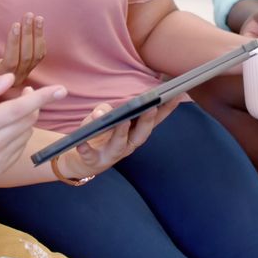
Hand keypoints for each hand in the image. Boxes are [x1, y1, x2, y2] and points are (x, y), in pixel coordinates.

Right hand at [0, 13, 45, 85]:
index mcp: (0, 79)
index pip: (11, 61)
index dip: (14, 43)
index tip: (15, 25)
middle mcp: (15, 78)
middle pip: (27, 57)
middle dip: (28, 34)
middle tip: (28, 16)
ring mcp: (24, 74)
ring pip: (36, 56)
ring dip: (38, 36)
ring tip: (38, 18)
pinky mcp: (29, 69)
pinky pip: (39, 56)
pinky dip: (41, 40)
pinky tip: (39, 26)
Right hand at [0, 74, 66, 181]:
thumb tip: (11, 79)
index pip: (20, 109)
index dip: (42, 98)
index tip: (61, 89)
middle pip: (27, 120)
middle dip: (32, 104)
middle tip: (23, 93)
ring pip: (27, 133)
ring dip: (25, 119)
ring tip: (6, 113)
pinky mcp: (0, 168)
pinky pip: (20, 146)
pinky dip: (19, 134)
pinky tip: (2, 131)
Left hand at [55, 100, 179, 179]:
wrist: (81, 161)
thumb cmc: (97, 135)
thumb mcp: (103, 119)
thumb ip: (105, 111)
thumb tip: (104, 111)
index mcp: (134, 133)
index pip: (154, 120)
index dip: (166, 109)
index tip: (176, 95)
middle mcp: (127, 145)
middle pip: (141, 134)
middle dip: (147, 121)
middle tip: (151, 107)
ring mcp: (111, 155)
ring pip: (119, 145)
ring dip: (121, 133)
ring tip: (122, 120)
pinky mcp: (92, 162)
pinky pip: (89, 156)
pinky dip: (86, 150)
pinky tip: (81, 143)